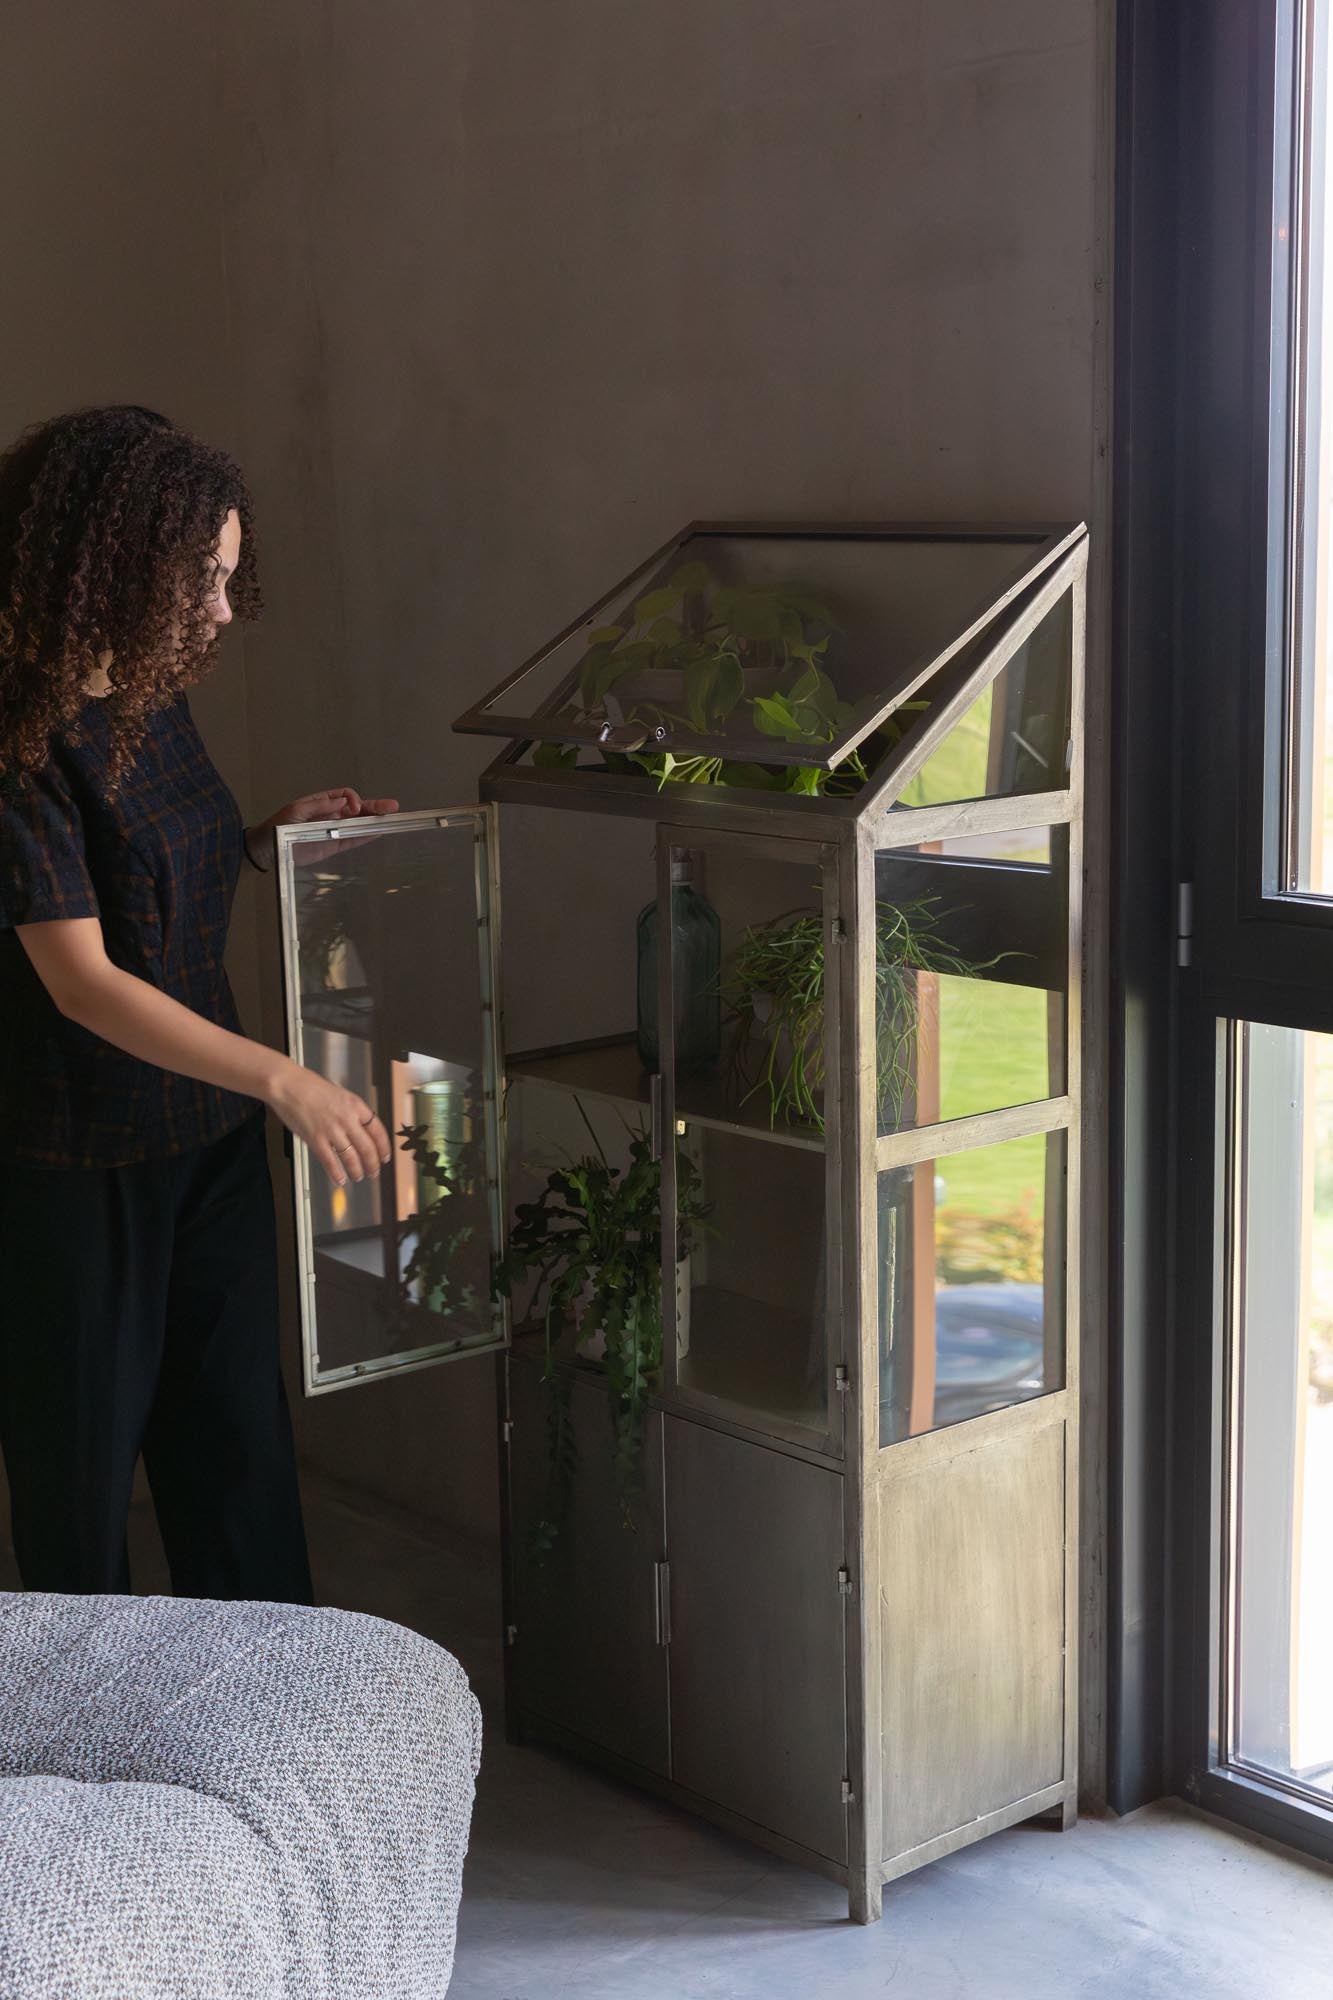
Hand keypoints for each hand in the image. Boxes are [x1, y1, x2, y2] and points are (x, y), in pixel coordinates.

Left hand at [245, 789, 400, 870]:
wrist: (267, 849)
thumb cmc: (277, 826)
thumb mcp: (295, 811)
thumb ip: (319, 806)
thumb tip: (342, 801)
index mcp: (322, 802)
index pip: (345, 796)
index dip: (354, 800)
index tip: (355, 808)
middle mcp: (331, 814)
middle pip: (357, 808)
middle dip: (375, 807)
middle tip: (392, 807)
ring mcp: (334, 830)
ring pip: (359, 823)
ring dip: (374, 821)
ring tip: (391, 819)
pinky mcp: (334, 845)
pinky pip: (353, 840)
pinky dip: (366, 836)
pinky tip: (379, 832)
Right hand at [267, 1059, 392, 1187]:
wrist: (288, 1084)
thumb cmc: (309, 1086)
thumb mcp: (339, 1095)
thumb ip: (350, 1112)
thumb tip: (359, 1130)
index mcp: (356, 1105)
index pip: (378, 1131)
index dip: (384, 1147)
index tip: (385, 1156)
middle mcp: (347, 1119)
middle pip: (367, 1147)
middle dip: (372, 1164)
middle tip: (374, 1172)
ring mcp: (331, 1130)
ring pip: (351, 1157)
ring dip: (356, 1170)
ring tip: (358, 1176)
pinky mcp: (315, 1139)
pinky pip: (330, 1161)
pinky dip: (336, 1173)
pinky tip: (339, 1179)